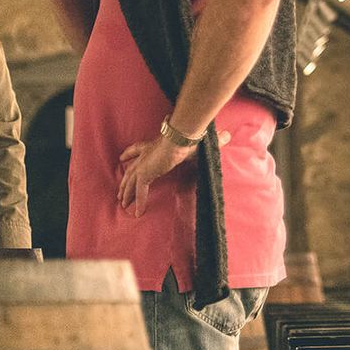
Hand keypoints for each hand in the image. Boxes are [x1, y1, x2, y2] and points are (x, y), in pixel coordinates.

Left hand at [117, 129, 232, 217]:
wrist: (182, 138)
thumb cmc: (190, 138)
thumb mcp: (198, 142)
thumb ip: (213, 141)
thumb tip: (228, 136)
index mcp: (153, 145)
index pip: (137, 149)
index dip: (129, 154)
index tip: (122, 158)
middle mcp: (145, 154)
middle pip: (130, 169)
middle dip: (124, 181)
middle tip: (120, 191)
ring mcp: (143, 165)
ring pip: (130, 182)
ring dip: (126, 194)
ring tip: (123, 204)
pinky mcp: (145, 174)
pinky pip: (140, 192)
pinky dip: (139, 203)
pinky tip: (137, 214)